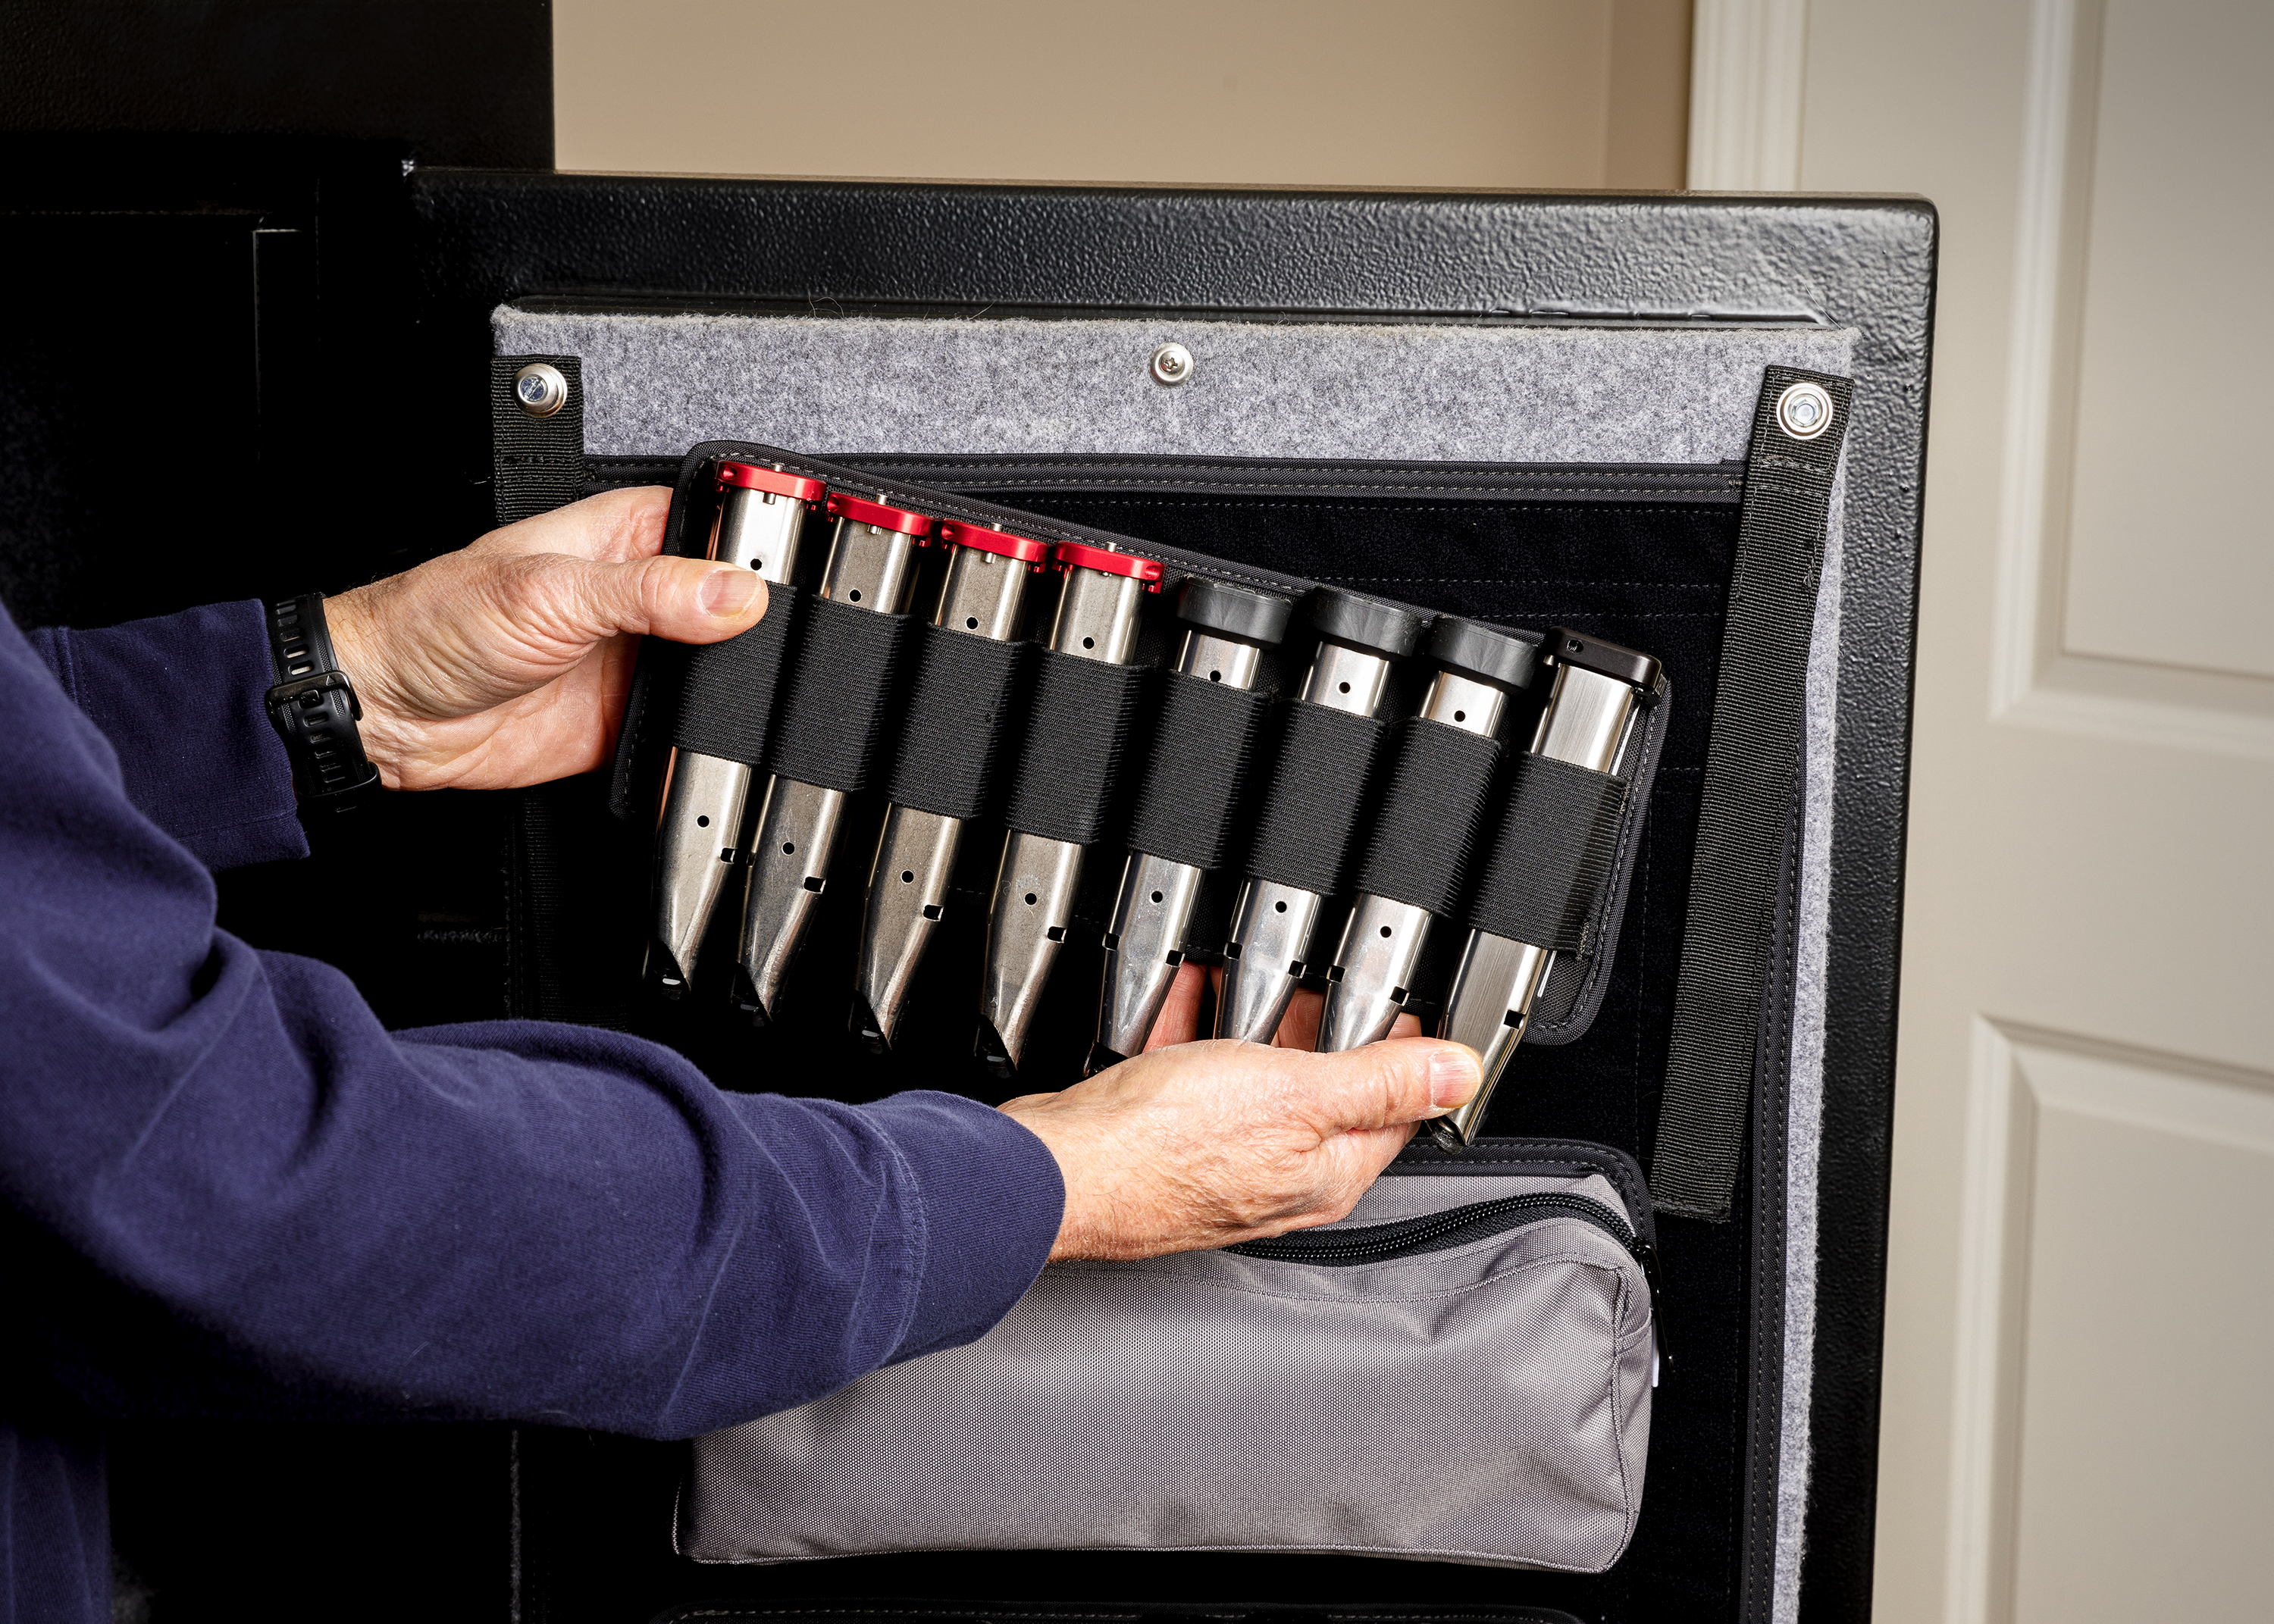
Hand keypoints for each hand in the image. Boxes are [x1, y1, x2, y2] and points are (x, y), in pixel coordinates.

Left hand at [325, 488, 767, 791]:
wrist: (390, 713)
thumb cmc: (436, 622)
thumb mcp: (550, 592)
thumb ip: (649, 592)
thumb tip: (735, 593)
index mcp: (624, 536)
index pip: (719, 527)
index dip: (758, 546)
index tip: (793, 573)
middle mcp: (639, 596)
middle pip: (732, 604)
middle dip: (757, 625)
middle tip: (776, 642)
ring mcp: (637, 659)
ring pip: (719, 670)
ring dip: (733, 685)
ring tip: (745, 691)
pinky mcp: (629, 718)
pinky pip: (687, 730)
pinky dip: (703, 740)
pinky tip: (709, 735)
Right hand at [999, 962, 1477, 1261]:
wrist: (1062, 1169)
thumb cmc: (1165, 1145)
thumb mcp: (1296, 1092)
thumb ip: (1382, 1081)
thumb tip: (1460, 1075)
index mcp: (1327, 1174)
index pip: (1397, 1112)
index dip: (1407, 1052)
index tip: (1400, 1005)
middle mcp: (1280, 1180)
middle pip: (1327, 1095)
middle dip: (1328, 1032)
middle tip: (1324, 982)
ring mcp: (1223, 1166)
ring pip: (1259, 1086)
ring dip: (1258, 1028)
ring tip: (1252, 980)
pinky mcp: (1171, 1147)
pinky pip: (1199, 1081)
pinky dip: (1200, 1034)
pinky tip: (1189, 999)